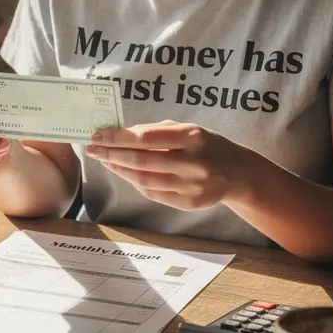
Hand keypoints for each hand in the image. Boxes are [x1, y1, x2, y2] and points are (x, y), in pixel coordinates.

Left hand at [86, 120, 249, 210]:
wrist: (239, 173)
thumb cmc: (209, 145)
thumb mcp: (190, 129)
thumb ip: (158, 130)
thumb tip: (123, 133)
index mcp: (192, 137)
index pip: (145, 137)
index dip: (118, 137)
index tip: (99, 134)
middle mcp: (193, 163)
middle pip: (141, 160)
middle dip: (112, 154)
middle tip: (93, 148)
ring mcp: (191, 186)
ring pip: (144, 180)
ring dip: (119, 170)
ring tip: (105, 160)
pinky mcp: (189, 203)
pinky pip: (153, 193)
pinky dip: (135, 182)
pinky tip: (124, 173)